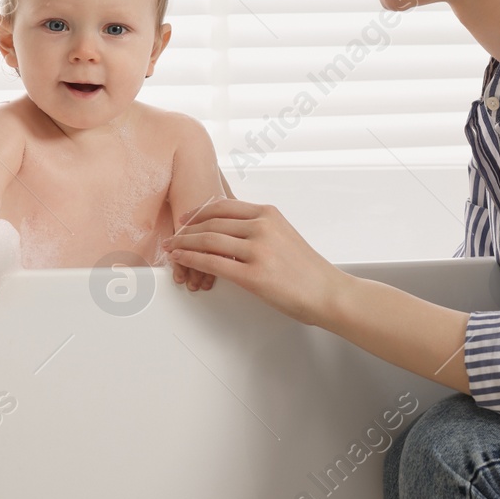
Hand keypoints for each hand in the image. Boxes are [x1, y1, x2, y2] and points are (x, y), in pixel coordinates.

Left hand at [159, 199, 343, 325]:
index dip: (198, 212)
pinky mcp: (253, 275)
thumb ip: (258, 229)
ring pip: (208, 240)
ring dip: (183, 243)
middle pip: (211, 222)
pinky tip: (181, 260)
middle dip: (186, 229)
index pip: (223, 206)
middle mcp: (262, 227)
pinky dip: (191, 259)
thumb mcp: (283, 236)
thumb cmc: (308, 270)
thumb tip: (228, 231)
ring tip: (172, 248)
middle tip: (173, 236)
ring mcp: (258, 250)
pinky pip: (212, 263)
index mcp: (269, 214)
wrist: (327, 292)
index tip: (185, 218)